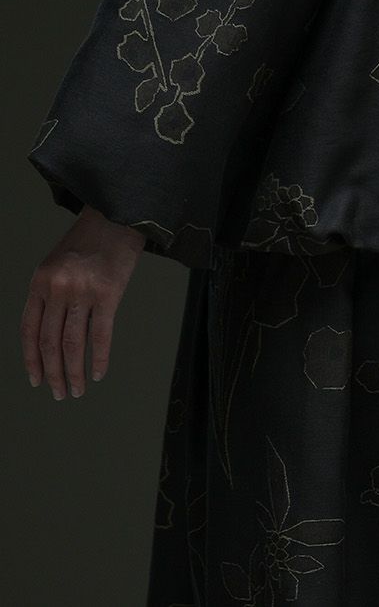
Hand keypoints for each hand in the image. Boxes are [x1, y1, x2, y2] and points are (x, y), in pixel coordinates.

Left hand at [21, 206, 145, 399]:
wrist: (119, 213)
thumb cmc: (91, 238)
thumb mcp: (59, 262)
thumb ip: (52, 293)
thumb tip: (54, 336)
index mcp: (40, 280)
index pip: (29, 330)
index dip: (32, 360)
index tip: (37, 380)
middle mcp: (57, 287)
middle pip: (50, 342)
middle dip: (53, 374)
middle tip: (59, 393)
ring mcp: (82, 290)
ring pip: (73, 344)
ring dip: (74, 372)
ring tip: (78, 390)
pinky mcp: (109, 293)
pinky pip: (101, 335)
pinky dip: (99, 359)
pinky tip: (98, 372)